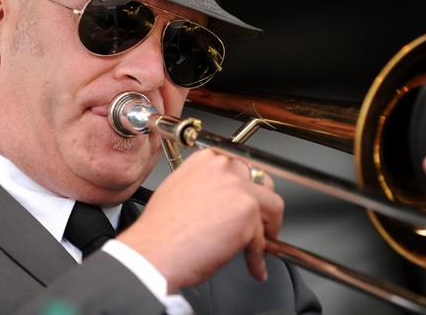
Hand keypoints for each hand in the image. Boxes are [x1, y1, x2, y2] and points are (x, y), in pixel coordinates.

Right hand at [117, 148, 282, 291]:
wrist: (153, 251)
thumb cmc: (160, 230)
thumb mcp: (179, 189)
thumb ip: (205, 185)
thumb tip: (222, 198)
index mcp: (207, 159)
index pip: (241, 168)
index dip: (247, 189)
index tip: (248, 200)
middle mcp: (224, 168)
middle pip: (261, 183)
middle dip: (262, 206)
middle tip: (258, 223)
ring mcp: (238, 188)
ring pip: (272, 207)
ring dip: (267, 229)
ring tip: (260, 244)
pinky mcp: (247, 213)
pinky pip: (262, 239)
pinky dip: (258, 257)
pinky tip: (254, 265)